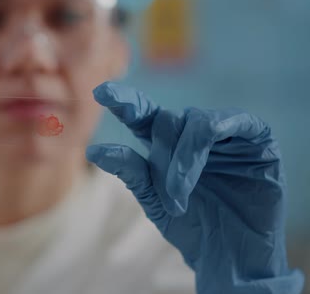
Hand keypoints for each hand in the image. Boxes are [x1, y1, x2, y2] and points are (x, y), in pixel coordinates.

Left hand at [86, 82, 304, 293]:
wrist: (233, 259)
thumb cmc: (193, 229)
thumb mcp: (156, 200)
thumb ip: (131, 171)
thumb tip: (95, 150)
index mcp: (167, 147)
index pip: (143, 116)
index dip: (125, 102)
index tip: (101, 93)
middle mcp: (193, 135)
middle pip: (167, 122)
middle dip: (162, 157)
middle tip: (169, 196)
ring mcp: (225, 133)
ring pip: (195, 121)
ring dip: (183, 158)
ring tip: (180, 195)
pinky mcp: (257, 138)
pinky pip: (233, 121)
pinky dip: (211, 136)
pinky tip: (201, 155)